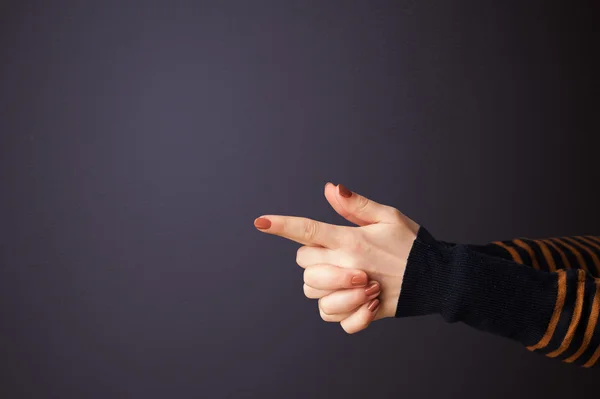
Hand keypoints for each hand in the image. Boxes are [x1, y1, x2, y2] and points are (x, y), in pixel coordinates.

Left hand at [254, 182, 419, 332]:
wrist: (438, 280)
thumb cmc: (412, 245)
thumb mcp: (388, 216)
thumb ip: (355, 205)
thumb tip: (329, 189)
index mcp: (351, 239)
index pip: (308, 229)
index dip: (282, 225)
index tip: (260, 222)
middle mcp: (347, 264)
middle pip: (304, 262)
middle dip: (312, 258)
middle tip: (339, 255)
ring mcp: (352, 291)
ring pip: (312, 292)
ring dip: (324, 286)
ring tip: (349, 280)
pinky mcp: (362, 313)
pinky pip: (332, 317)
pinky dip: (340, 311)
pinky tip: (357, 301)